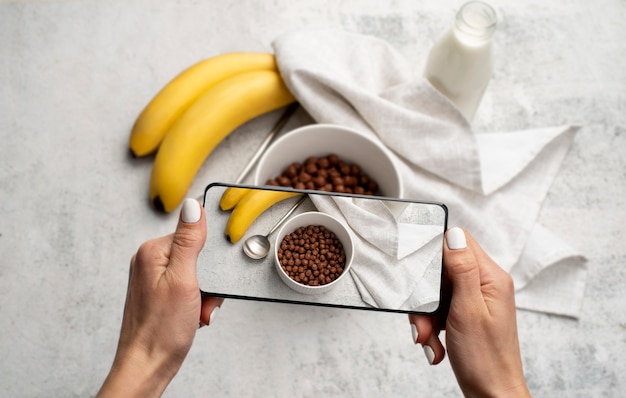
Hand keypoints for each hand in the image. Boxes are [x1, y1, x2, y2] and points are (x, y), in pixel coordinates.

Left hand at [98, 199, 222, 396]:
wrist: (147, 366)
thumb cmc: (161, 331)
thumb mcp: (184, 280)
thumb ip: (189, 241)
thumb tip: (193, 206)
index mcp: (153, 251)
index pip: (194, 235)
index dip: (209, 259)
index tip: (207, 278)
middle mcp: (149, 260)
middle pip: (196, 255)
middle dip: (208, 280)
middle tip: (201, 300)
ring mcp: (153, 277)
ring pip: (196, 274)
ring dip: (204, 294)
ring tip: (196, 311)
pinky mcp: (158, 292)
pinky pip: (189, 288)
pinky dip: (196, 301)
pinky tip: (192, 315)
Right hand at [409, 227, 530, 396]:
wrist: (491, 394)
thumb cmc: (485, 359)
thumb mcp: (468, 310)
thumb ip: (461, 269)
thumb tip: (454, 235)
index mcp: (491, 277)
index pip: (459, 242)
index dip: (435, 254)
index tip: (422, 278)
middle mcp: (485, 284)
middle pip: (442, 270)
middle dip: (426, 296)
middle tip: (425, 320)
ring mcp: (476, 299)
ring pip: (437, 292)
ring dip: (426, 315)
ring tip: (429, 337)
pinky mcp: (466, 314)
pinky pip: (440, 309)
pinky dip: (431, 325)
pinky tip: (435, 343)